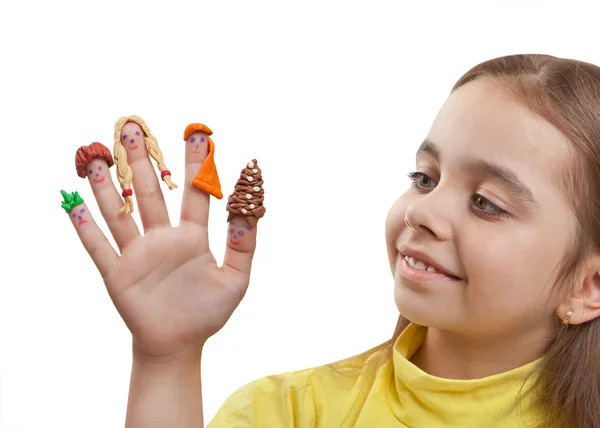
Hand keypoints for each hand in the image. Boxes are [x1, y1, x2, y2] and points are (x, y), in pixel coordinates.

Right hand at [66, 126, 262, 360]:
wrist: (178, 344)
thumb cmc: (208, 312)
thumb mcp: (236, 280)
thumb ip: (243, 245)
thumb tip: (247, 211)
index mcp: (192, 237)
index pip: (194, 194)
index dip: (196, 166)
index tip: (198, 136)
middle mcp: (162, 238)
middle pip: (151, 193)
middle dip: (141, 162)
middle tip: (133, 129)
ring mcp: (138, 253)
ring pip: (121, 212)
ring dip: (108, 186)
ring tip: (97, 157)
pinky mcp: (117, 273)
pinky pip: (98, 247)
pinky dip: (85, 227)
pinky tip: (74, 204)